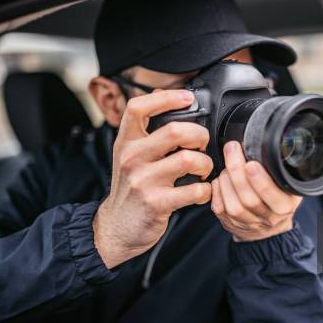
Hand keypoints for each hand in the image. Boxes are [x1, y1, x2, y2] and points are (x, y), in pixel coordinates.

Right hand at [94, 90, 212, 268]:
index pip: (138, 107)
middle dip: (200, 135)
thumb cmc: (130, 188)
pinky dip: (206, 190)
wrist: (116, 227)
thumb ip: (144, 129)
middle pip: (176, 131)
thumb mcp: (129, 155)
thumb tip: (161, 95)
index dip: (167, 97)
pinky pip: (195, 190)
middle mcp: (132, 158)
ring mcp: (144, 181)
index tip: (187, 98)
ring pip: (190, 159)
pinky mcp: (157, 203)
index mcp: (126, 142)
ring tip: (204, 171)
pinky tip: (202, 191)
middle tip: (202, 145)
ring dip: (206, 164)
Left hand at [211, 141, 301, 240]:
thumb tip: (262, 144)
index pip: (273, 196)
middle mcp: (268, 218)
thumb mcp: (288, 183)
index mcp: (284, 206)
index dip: (261, 181)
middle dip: (237, 172)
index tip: (251, 164)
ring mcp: (248, 223)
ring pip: (233, 206)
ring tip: (227, 165)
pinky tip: (221, 178)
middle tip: (232, 149)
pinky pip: (220, 208)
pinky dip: (217, 189)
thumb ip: (279, 169)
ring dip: (226, 181)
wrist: (268, 225)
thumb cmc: (278, 197)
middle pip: (249, 199)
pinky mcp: (231, 223)